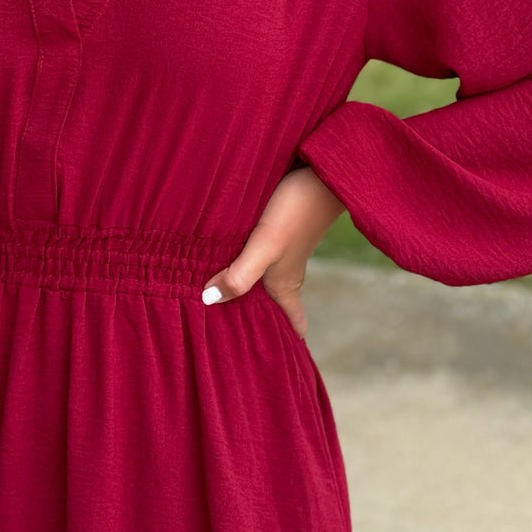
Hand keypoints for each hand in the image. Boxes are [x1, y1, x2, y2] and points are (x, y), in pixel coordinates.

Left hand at [201, 165, 344, 338]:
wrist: (324, 169)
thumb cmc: (296, 210)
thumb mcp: (266, 246)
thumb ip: (240, 275)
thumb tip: (208, 301)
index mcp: (285, 282)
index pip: (294, 321)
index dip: (289, 341)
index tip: (283, 362)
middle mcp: (286, 268)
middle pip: (279, 302)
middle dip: (268, 320)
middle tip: (245, 338)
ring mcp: (284, 247)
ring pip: (270, 276)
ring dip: (254, 288)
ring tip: (229, 298)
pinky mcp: (279, 224)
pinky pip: (261, 251)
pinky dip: (248, 259)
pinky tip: (230, 250)